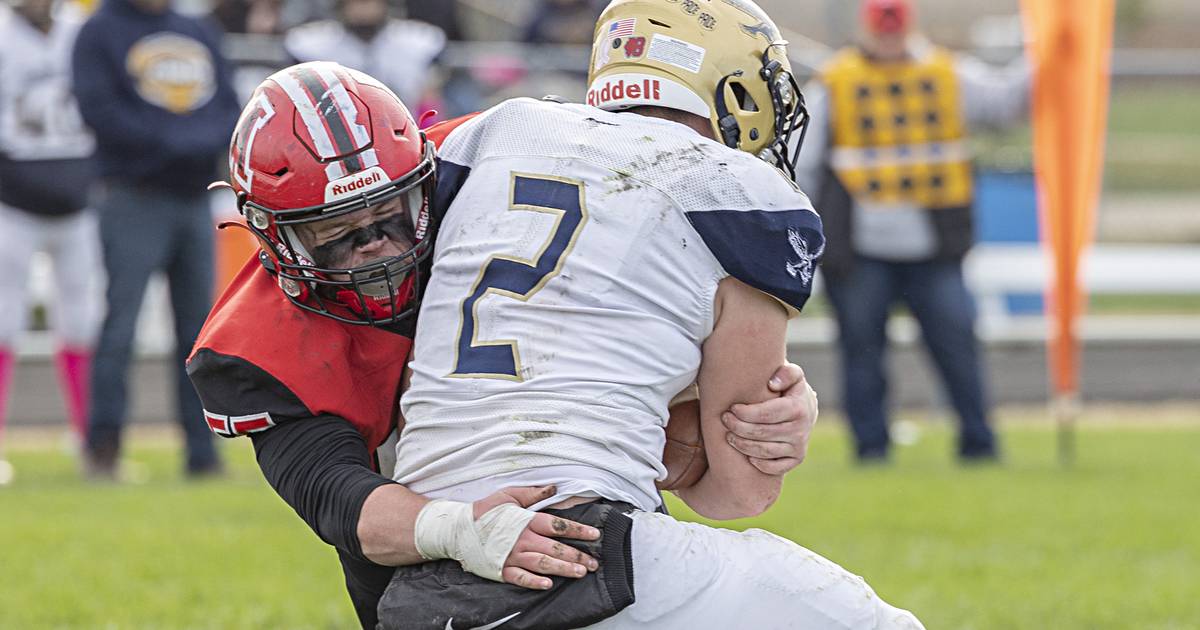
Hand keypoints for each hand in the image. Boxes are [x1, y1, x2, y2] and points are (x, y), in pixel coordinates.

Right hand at [473, 486, 600, 589]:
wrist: (458, 528)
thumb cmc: (485, 510)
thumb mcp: (508, 495)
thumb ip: (532, 493)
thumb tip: (554, 487)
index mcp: (526, 521)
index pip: (557, 526)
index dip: (578, 531)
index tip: (595, 535)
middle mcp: (522, 540)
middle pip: (555, 548)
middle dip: (577, 556)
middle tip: (594, 563)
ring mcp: (511, 556)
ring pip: (542, 564)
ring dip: (563, 569)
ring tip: (580, 573)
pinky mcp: (501, 569)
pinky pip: (520, 578)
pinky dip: (534, 582)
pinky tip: (548, 584)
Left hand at [721, 362, 817, 474]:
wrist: (806, 408)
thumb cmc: (789, 389)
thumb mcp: (793, 375)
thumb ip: (786, 373)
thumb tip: (772, 384)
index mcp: (798, 408)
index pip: (766, 414)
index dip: (746, 413)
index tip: (732, 408)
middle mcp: (800, 430)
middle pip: (762, 433)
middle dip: (739, 427)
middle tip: (725, 420)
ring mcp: (799, 447)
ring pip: (765, 452)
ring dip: (743, 445)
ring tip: (729, 436)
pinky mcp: (796, 459)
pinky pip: (775, 468)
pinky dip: (759, 464)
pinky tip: (746, 456)